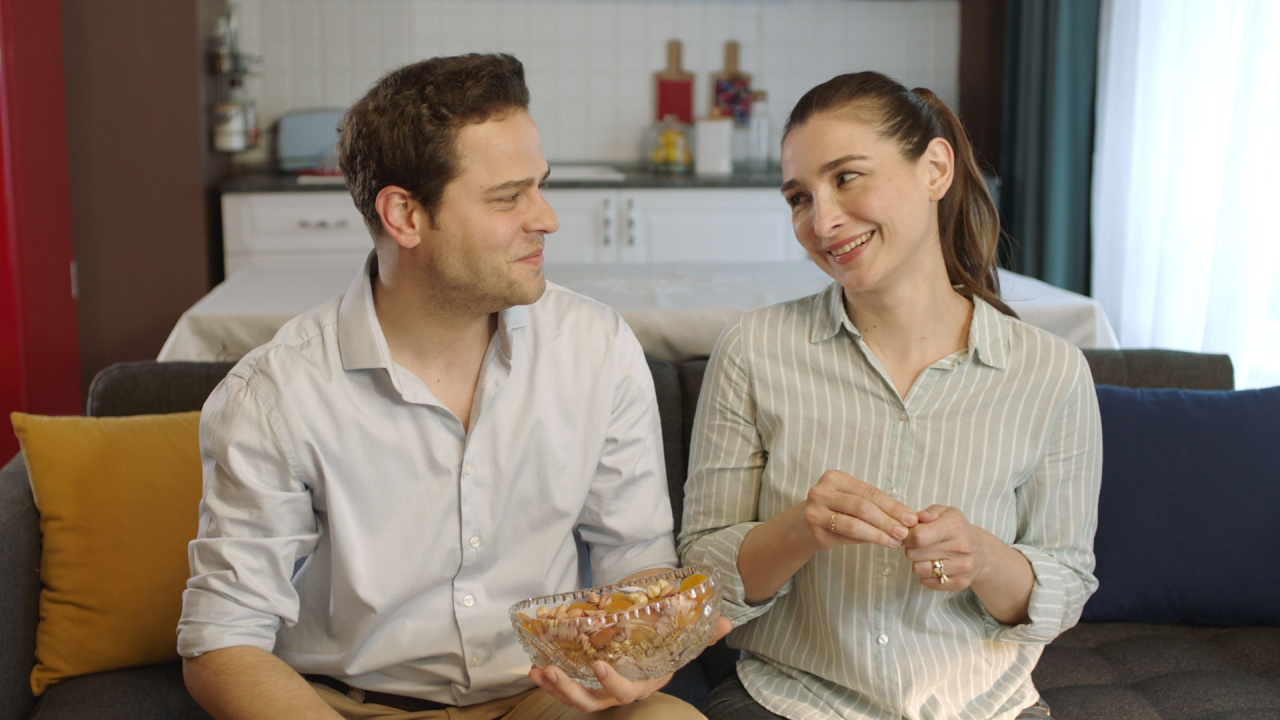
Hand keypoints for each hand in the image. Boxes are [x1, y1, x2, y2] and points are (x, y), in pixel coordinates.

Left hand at [528, 616, 731, 710]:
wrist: (656, 650)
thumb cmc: (668, 646)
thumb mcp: (686, 640)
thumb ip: (705, 633)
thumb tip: (725, 622)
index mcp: (644, 684)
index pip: (628, 692)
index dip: (613, 684)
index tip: (601, 666)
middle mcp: (620, 692)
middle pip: (593, 702)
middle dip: (569, 691)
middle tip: (551, 671)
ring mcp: (601, 690)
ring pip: (576, 699)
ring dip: (553, 688)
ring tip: (535, 671)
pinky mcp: (587, 682)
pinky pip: (566, 688)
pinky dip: (547, 683)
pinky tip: (532, 670)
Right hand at [802, 470, 917, 550]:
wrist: (802, 527)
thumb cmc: (835, 511)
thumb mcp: (852, 502)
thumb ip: (876, 507)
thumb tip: (910, 518)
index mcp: (834, 478)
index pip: (869, 492)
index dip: (893, 506)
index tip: (912, 518)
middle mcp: (821, 491)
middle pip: (862, 506)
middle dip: (887, 520)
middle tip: (905, 532)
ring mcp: (815, 511)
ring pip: (854, 523)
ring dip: (879, 533)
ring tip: (895, 541)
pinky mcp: (815, 531)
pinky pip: (845, 536)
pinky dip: (866, 540)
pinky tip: (880, 543)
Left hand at [901, 505, 985, 590]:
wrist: (982, 552)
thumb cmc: (957, 529)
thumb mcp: (945, 513)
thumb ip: (928, 513)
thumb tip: (917, 518)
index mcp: (955, 527)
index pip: (918, 536)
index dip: (906, 536)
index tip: (906, 535)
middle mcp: (960, 548)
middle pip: (914, 553)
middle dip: (910, 548)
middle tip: (917, 546)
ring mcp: (962, 567)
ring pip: (918, 569)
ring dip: (916, 563)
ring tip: (925, 556)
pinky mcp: (960, 583)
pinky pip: (927, 582)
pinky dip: (925, 575)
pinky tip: (934, 566)